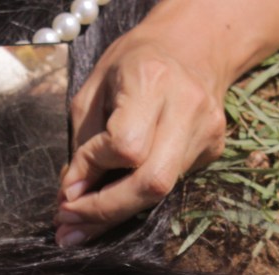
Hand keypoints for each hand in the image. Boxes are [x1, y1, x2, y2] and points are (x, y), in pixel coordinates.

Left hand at [56, 27, 227, 246]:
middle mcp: (187, 107)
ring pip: (162, 192)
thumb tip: (71, 195)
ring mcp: (206, 131)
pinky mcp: (213, 149)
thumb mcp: (94, 89)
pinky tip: (113, 202)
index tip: (66, 188)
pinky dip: (136, 199)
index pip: (124, 145)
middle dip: (107, 210)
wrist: (192, 46)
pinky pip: (169, 186)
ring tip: (83, 225)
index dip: (91, 170)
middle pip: (152, 182)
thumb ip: (82, 143)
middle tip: (70, 224)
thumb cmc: (133, 63)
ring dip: (118, 214)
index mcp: (152, 80)